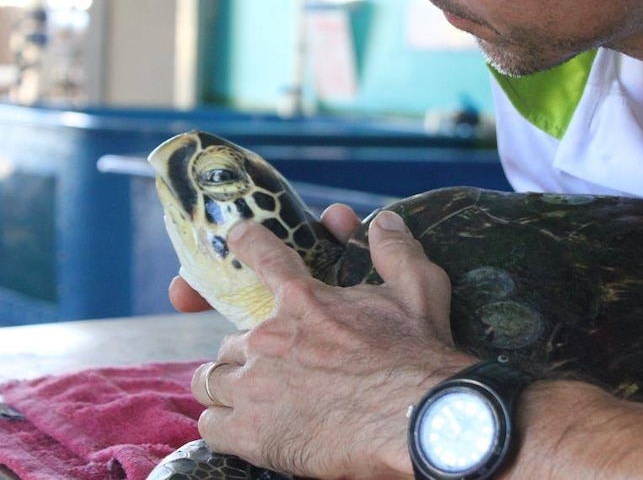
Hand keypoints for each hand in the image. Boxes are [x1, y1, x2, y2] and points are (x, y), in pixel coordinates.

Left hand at [190, 210, 475, 478]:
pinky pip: (211, 425)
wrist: (418, 420)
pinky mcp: (250, 433)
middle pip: (232, 338)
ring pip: (211, 380)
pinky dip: (224, 426)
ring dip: (229, 386)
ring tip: (251, 399)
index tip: (235, 235)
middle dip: (249, 351)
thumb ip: (396, 252)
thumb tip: (385, 221)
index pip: (263, 256)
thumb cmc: (418, 356)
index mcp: (303, 300)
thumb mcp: (419, 289)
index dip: (247, 242)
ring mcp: (254, 386)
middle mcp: (268, 338)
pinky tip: (244, 431)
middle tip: (274, 367)